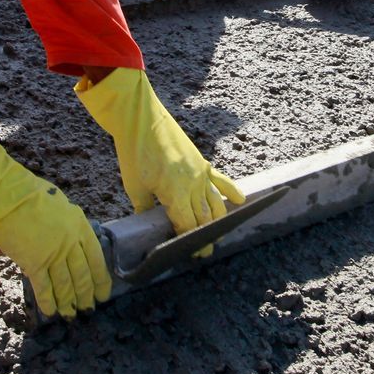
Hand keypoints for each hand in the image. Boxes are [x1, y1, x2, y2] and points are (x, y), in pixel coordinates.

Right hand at [0, 138, 108, 317]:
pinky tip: (51, 312)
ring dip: (68, 302)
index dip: (100, 279)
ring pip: (65, 285)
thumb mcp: (59, 206)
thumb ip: (65, 226)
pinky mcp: (35, 263)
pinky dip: (48, 301)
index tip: (103, 294)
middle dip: (85, 295)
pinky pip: (44, 287)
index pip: (96, 258)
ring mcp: (54, 254)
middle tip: (88, 310)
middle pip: (82, 275)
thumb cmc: (29, 195)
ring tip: (71, 315)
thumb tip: (62, 243)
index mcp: (80, 226)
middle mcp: (71, 243)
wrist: (8, 197)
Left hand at [75, 68, 243, 249]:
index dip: (187, 241)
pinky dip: (232, 192)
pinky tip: (240, 202)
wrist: (141, 119)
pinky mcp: (202, 162)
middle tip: (203, 253)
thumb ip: (144, 208)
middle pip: (204, 218)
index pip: (187, 225)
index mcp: (175, 193)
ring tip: (216, 235)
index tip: (188, 254)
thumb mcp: (134, 186)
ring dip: (217, 221)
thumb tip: (147, 224)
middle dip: (204, 238)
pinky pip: (222, 180)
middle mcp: (193, 185)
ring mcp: (201, 173)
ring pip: (216, 204)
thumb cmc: (134, 152)